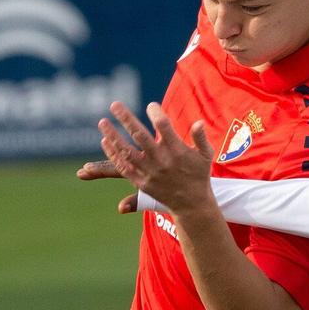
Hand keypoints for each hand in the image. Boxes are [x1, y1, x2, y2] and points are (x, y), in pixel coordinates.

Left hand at [80, 101, 220, 219]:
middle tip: (114, 104)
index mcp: (177, 151)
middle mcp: (161, 161)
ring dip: (113, 135)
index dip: (155, 113)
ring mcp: (150, 172)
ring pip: (126, 151)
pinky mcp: (142, 183)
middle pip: (139, 135)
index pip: (163, 125)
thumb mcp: (206, 155)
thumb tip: (199, 122)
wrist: (192, 204)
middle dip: (126, 118)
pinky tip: (105, 141)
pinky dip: (113, 154)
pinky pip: (123, 167)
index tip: (151, 106)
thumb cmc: (199, 175)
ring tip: (102, 122)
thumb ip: (201, 138)